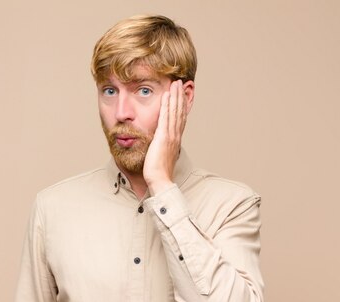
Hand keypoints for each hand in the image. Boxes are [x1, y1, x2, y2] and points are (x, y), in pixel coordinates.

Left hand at [143, 80, 188, 195]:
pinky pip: (165, 117)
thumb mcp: (161, 156)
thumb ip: (161, 147)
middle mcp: (175, 135)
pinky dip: (167, 105)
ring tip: (175, 83)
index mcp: (175, 140)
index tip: (181, 94)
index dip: (181, 105)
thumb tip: (158, 144)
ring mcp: (170, 135)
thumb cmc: (158, 172)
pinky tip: (166, 95)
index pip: (180, 118)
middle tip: (180, 83)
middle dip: (180, 96)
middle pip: (179, 112)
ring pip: (174, 112)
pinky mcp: (163, 137)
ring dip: (175, 96)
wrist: (160, 180)